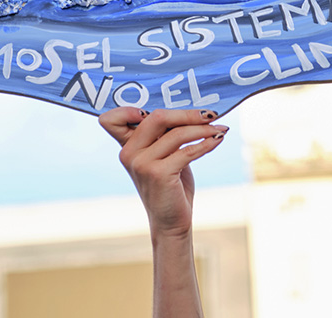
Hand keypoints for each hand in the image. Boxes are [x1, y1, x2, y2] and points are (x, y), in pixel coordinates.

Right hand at [99, 107, 226, 237]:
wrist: (171, 222)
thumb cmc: (171, 186)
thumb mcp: (163, 156)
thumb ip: (165, 135)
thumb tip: (192, 111)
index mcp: (126, 146)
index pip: (111, 119)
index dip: (128, 109)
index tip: (161, 110)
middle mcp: (129, 153)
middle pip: (157, 117)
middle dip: (186, 114)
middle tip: (210, 114)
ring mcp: (141, 163)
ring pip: (176, 133)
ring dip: (202, 129)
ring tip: (219, 128)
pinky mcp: (158, 173)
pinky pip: (187, 151)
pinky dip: (206, 143)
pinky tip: (218, 139)